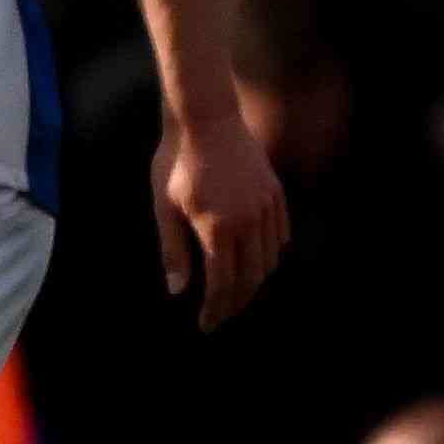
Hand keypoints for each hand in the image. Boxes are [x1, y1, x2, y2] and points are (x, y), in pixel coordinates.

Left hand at [152, 95, 289, 328]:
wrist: (205, 118)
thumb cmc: (176, 162)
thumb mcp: (164, 207)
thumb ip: (173, 250)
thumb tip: (177, 289)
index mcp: (217, 228)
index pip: (222, 283)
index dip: (215, 309)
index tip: (206, 324)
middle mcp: (248, 221)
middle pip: (250, 278)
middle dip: (235, 303)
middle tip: (221, 316)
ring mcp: (266, 207)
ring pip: (269, 260)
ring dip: (254, 282)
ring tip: (237, 292)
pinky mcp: (275, 194)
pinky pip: (279, 235)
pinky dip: (270, 255)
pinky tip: (256, 260)